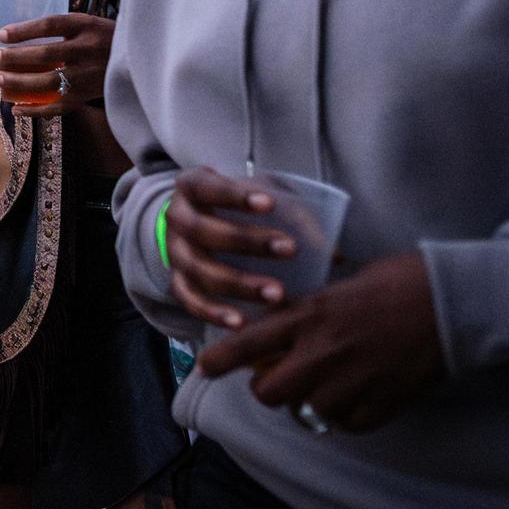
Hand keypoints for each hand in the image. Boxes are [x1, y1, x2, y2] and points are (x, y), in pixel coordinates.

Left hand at [0, 13, 115, 116]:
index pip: (50, 25)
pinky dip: (34, 110)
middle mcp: (88, 51)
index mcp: (87, 27)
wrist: (141, 60)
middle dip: (16, 57)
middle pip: (46, 54)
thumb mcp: (89, 24)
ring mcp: (88, 76)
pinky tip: (16, 108)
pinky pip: (57, 107)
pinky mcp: (87, 97)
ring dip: (19, 82)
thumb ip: (62, 28)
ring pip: (48, 82)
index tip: (2, 34)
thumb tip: (18, 34)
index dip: (23, 30)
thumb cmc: (105, 40)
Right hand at [163, 168, 305, 327]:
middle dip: (246, 241)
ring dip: (239, 283)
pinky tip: (241, 322)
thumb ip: (293, 214)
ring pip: (199, 269)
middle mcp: (177, 219)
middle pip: (203, 230)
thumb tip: (333, 254)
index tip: (270, 204)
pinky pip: (190, 300)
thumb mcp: (261, 194)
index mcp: (192, 188)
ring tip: (277, 293)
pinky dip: (213, 313)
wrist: (202, 222)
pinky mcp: (177, 282)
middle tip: (289, 250)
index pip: (207, 187)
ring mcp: (174, 253)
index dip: (234, 196)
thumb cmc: (238, 206)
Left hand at [198, 251, 444, 432]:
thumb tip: (278, 327)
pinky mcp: (381, 403)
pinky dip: (347, 417)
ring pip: (307, 413)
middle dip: (269, 389)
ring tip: (329, 385)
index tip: (204, 368)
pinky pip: (347, 425)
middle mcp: (321, 353)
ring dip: (311, 404)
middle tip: (281, 380)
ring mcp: (350, 382)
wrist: (447, 301)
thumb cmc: (392, 282)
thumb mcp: (334, 286)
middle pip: (269, 392)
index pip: (248, 343)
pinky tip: (357, 397)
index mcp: (307, 316)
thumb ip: (305, 312)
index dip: (220, 359)